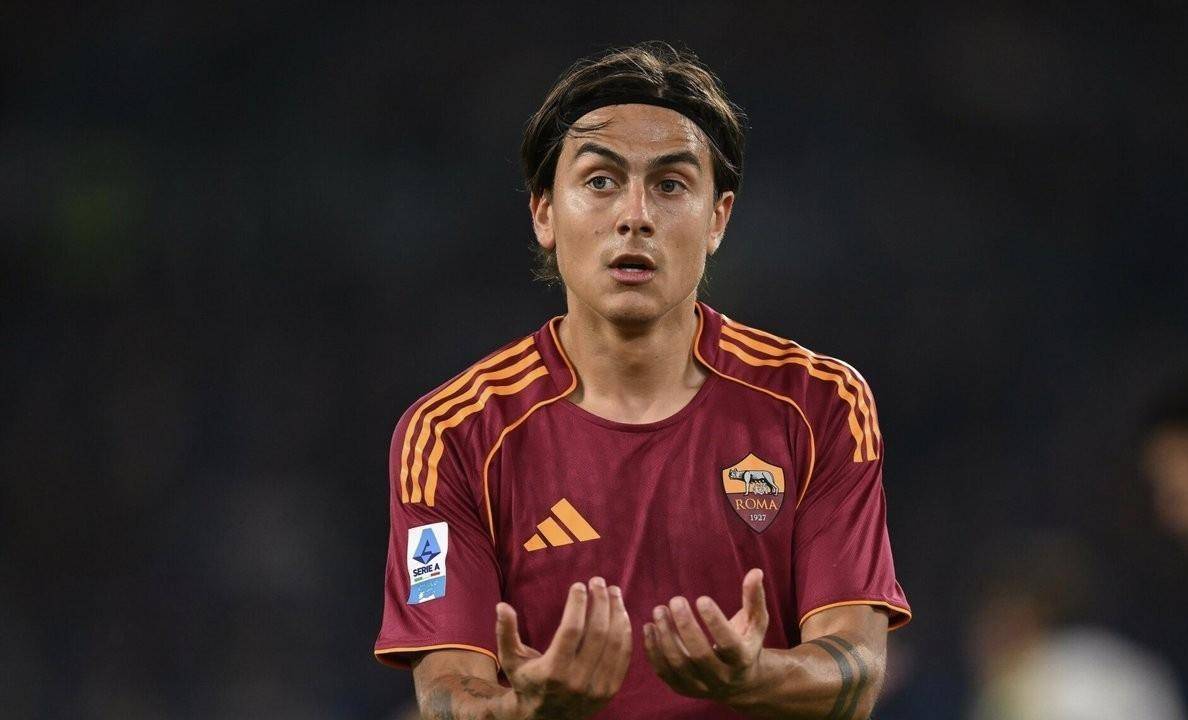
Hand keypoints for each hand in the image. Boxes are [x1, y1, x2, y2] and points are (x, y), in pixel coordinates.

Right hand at [495, 577, 632, 718]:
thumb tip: (502, 606)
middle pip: (597, 632)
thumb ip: (506, 632)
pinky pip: (624, 656)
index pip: (571, 630)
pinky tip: (621, 613)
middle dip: (600, 602)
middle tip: (599, 582)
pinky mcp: (610, 690)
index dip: (577, 604)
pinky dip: (625, 631)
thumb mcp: (510, 660)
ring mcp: (597, 687)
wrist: (545, 719)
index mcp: (553, 671)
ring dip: (617, 612)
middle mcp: (577, 681)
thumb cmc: (526, 682)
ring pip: (615, 642)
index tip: (579, 585)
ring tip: (614, 592)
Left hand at [643, 567, 768, 700]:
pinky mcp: (683, 688)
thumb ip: (754, 598)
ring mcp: (701, 686)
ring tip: (659, 610)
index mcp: (742, 660)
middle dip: (686, 625)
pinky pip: (663, 672)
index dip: (715, 622)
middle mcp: (722, 677)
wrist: (739, 683)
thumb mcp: (756, 622)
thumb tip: (755, 572)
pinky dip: (653, 650)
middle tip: (676, 600)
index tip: (701, 599)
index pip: (729, 644)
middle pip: (700, 655)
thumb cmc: (746, 643)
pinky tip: (650, 627)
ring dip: (665, 635)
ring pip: (679, 664)